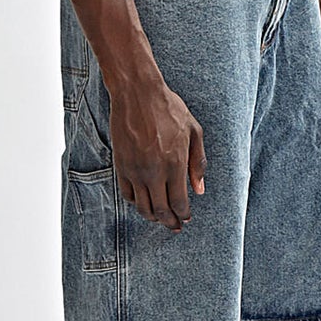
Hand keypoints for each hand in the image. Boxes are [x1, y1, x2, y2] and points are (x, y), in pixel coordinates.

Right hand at [107, 75, 206, 231]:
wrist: (137, 93)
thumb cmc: (169, 108)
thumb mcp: (194, 131)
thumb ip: (198, 162)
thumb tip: (199, 190)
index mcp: (176, 163)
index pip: (179, 203)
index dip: (183, 215)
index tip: (186, 219)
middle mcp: (155, 171)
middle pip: (161, 210)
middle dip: (169, 222)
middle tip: (175, 226)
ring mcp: (136, 170)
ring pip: (143, 206)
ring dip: (152, 216)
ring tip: (159, 218)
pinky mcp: (121, 165)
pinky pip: (127, 194)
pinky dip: (136, 203)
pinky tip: (143, 201)